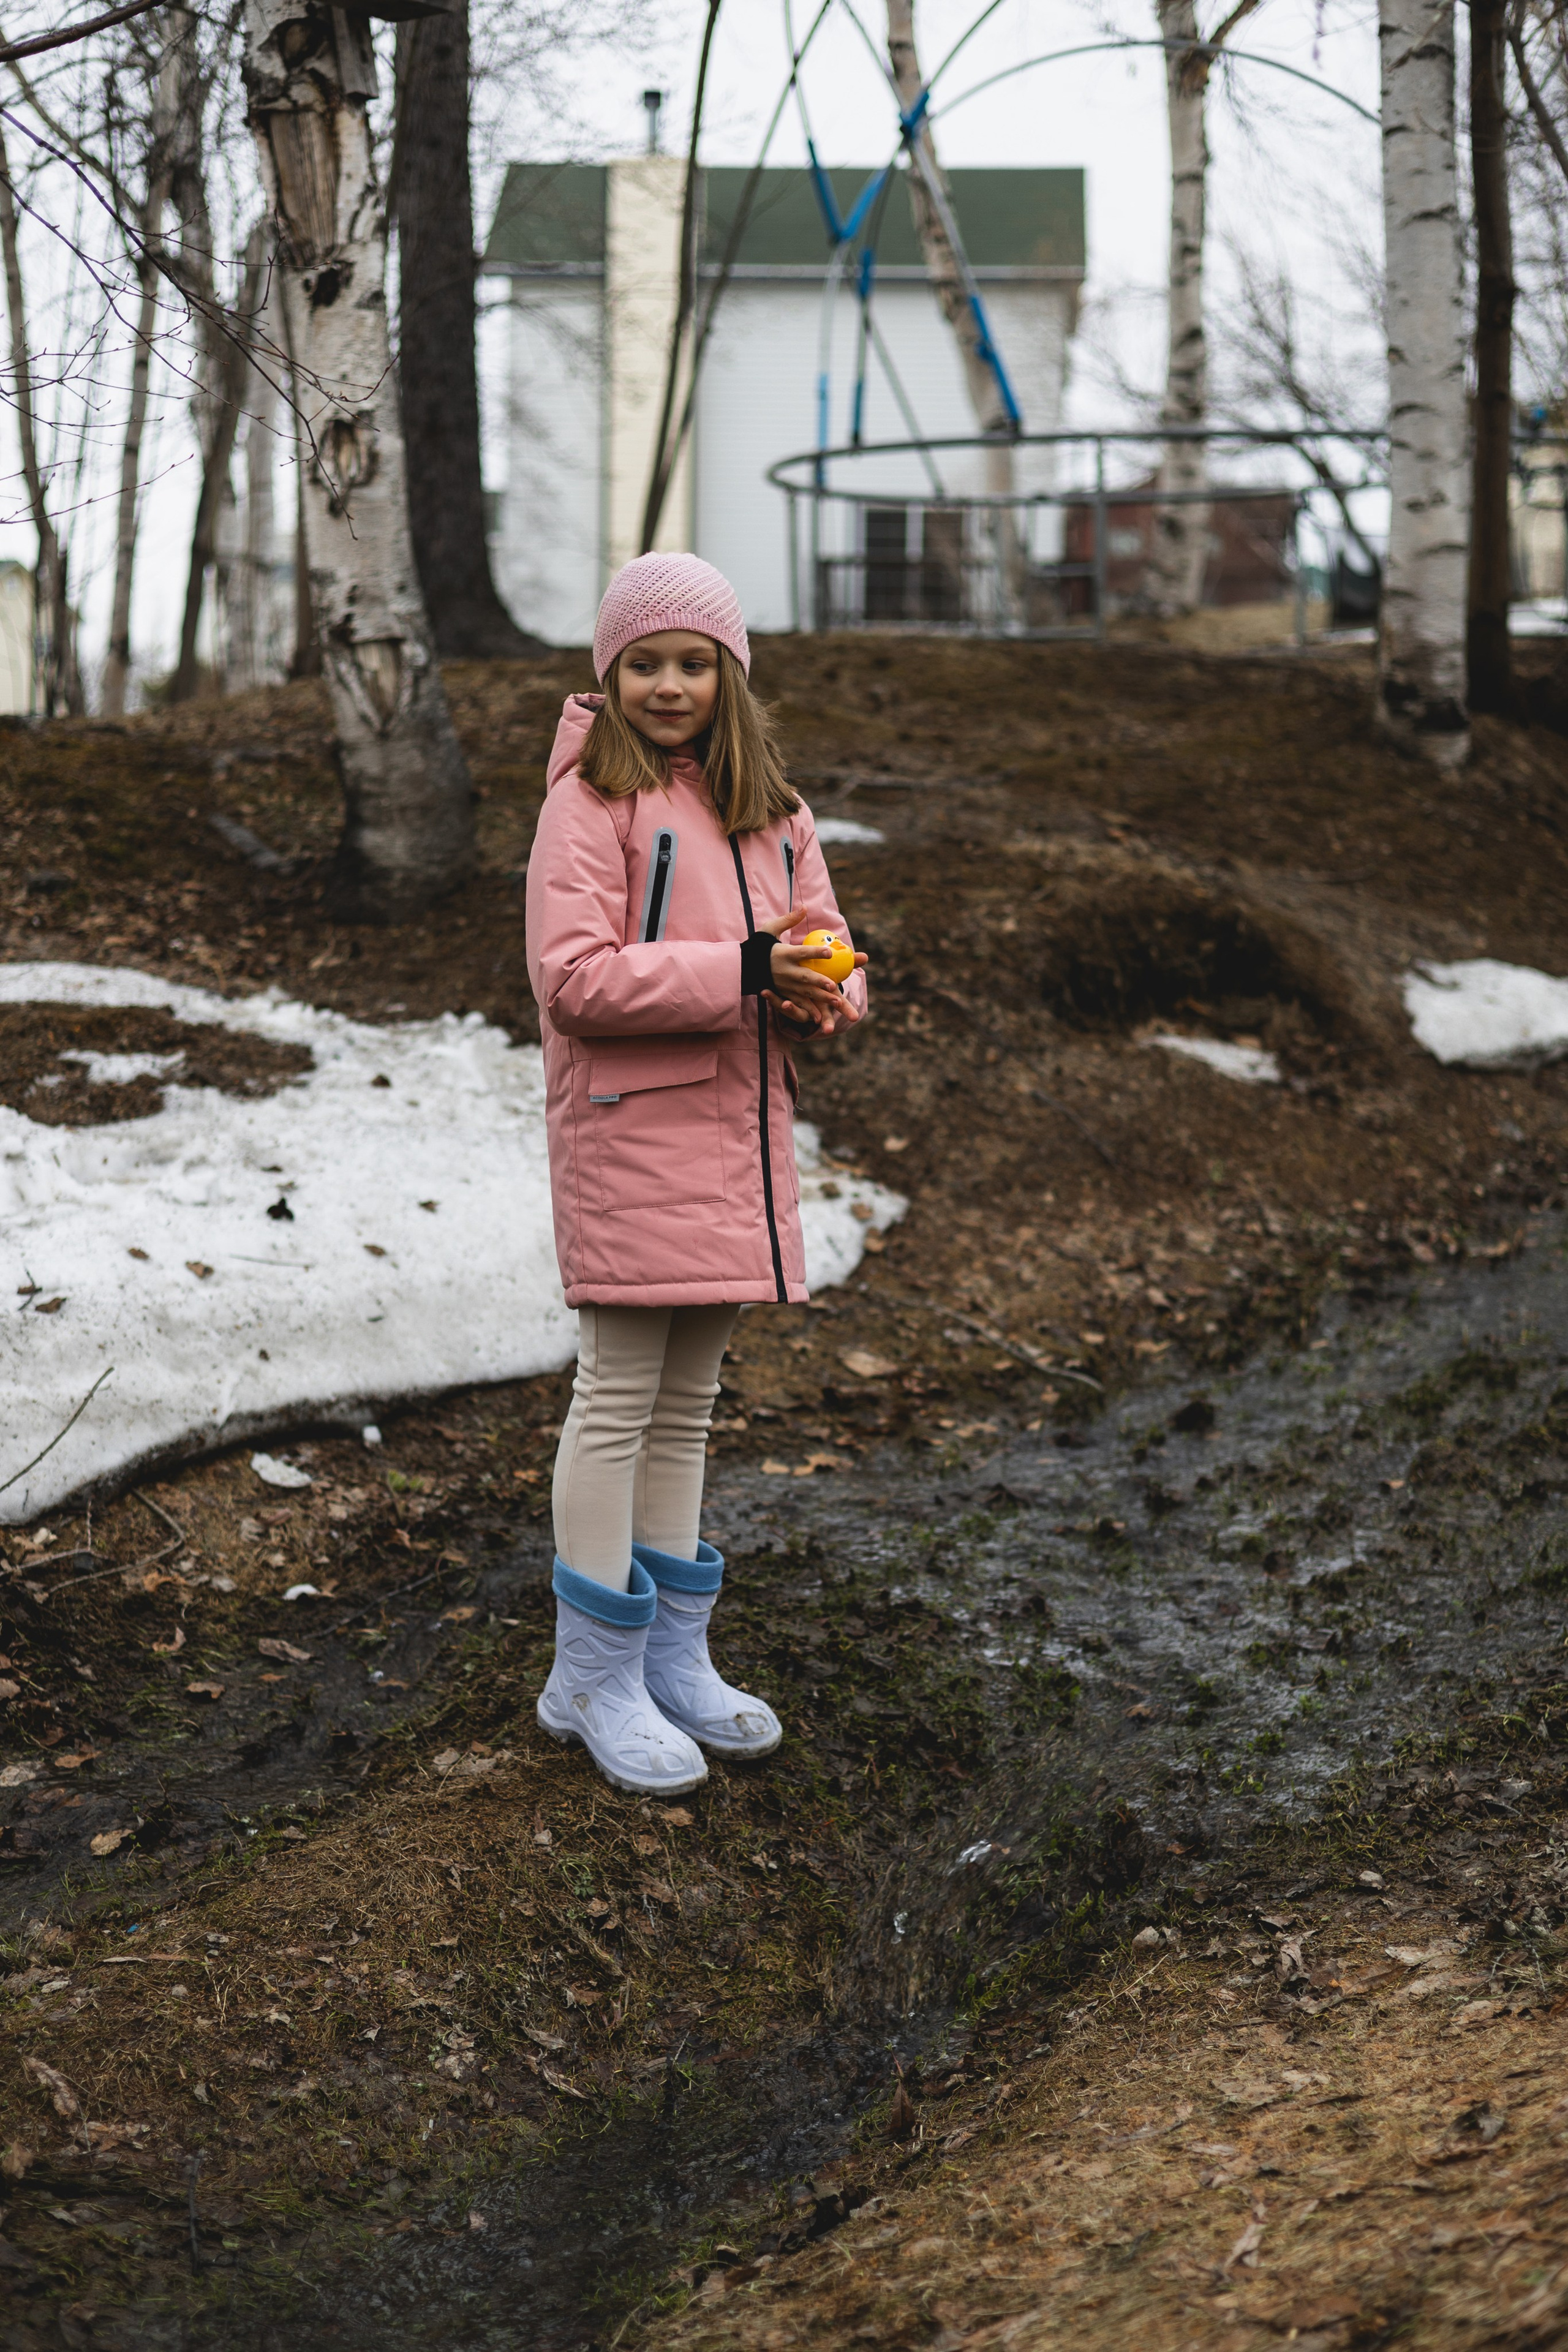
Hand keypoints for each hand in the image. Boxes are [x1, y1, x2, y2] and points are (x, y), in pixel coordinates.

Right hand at [758, 904, 867, 1035]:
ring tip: (836, 999)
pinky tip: (820, 1016)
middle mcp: (784, 971)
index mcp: (783, 954)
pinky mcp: (782, 993)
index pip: (802, 953)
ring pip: (804, 992)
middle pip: (804, 977)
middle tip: (833, 984)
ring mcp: (783, 984)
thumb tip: (804, 907)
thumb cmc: (759, 945)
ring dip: (820, 997)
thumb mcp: (770, 929)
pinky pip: (797, 1003)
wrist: (743, 966)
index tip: (830, 952)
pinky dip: (808, 1010)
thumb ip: (789, 920)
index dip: (816, 952)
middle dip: (819, 981)